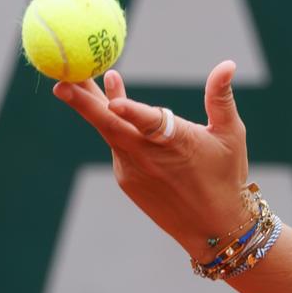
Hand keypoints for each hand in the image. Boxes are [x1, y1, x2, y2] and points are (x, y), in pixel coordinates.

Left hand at [53, 60, 254, 254]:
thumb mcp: (230, 135)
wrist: (212, 228)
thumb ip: (220, 97)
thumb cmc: (225, 177)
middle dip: (82, 103)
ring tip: (74, 81)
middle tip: (61, 81)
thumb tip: (228, 64)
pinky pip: (116, 145)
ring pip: (109, 131)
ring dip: (92, 106)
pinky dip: (113, 125)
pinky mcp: (126, 179)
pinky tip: (112, 105)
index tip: (112, 95)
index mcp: (176, 143)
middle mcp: (148, 157)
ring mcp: (133, 170)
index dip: (131, 109)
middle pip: (109, 125)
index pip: (149, 122)